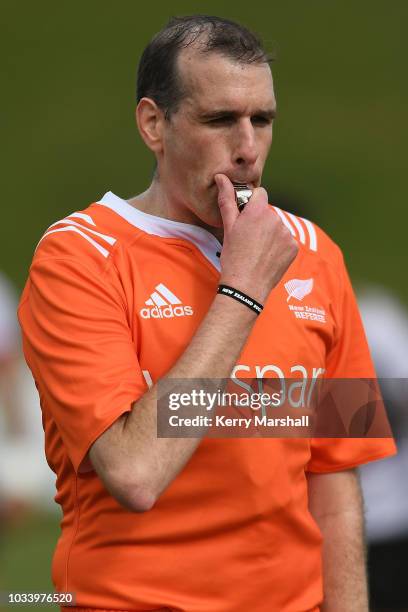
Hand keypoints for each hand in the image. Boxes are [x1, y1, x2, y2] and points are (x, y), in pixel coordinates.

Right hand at [215, 173, 298, 303]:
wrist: (246, 286)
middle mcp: (275, 219)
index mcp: (258, 211)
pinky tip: (267, 256)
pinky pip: (286, 240)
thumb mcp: (228, 227)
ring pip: (277, 226)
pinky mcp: (294, 247)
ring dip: (270, 234)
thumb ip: (227, 199)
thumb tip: (221, 178)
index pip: (260, 194)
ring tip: (257, 250)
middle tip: (248, 239)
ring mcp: (286, 234)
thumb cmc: (233, 257)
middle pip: (268, 212)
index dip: (251, 203)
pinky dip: (278, 246)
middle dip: (260, 220)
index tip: (245, 216)